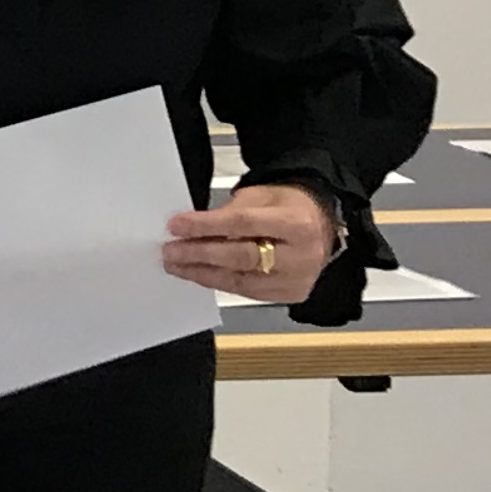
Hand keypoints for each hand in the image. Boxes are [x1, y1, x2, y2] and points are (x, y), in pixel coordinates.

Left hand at [167, 182, 341, 302]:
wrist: (319, 224)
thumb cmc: (289, 207)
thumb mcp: (262, 196)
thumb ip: (229, 213)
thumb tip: (190, 229)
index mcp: (297, 223)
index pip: (243, 224)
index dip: (206, 226)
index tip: (177, 225)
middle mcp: (301, 255)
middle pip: (241, 257)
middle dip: (200, 254)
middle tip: (171, 251)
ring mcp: (297, 279)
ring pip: (240, 280)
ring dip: (202, 273)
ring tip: (176, 265)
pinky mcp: (289, 294)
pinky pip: (246, 291)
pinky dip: (220, 282)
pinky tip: (198, 275)